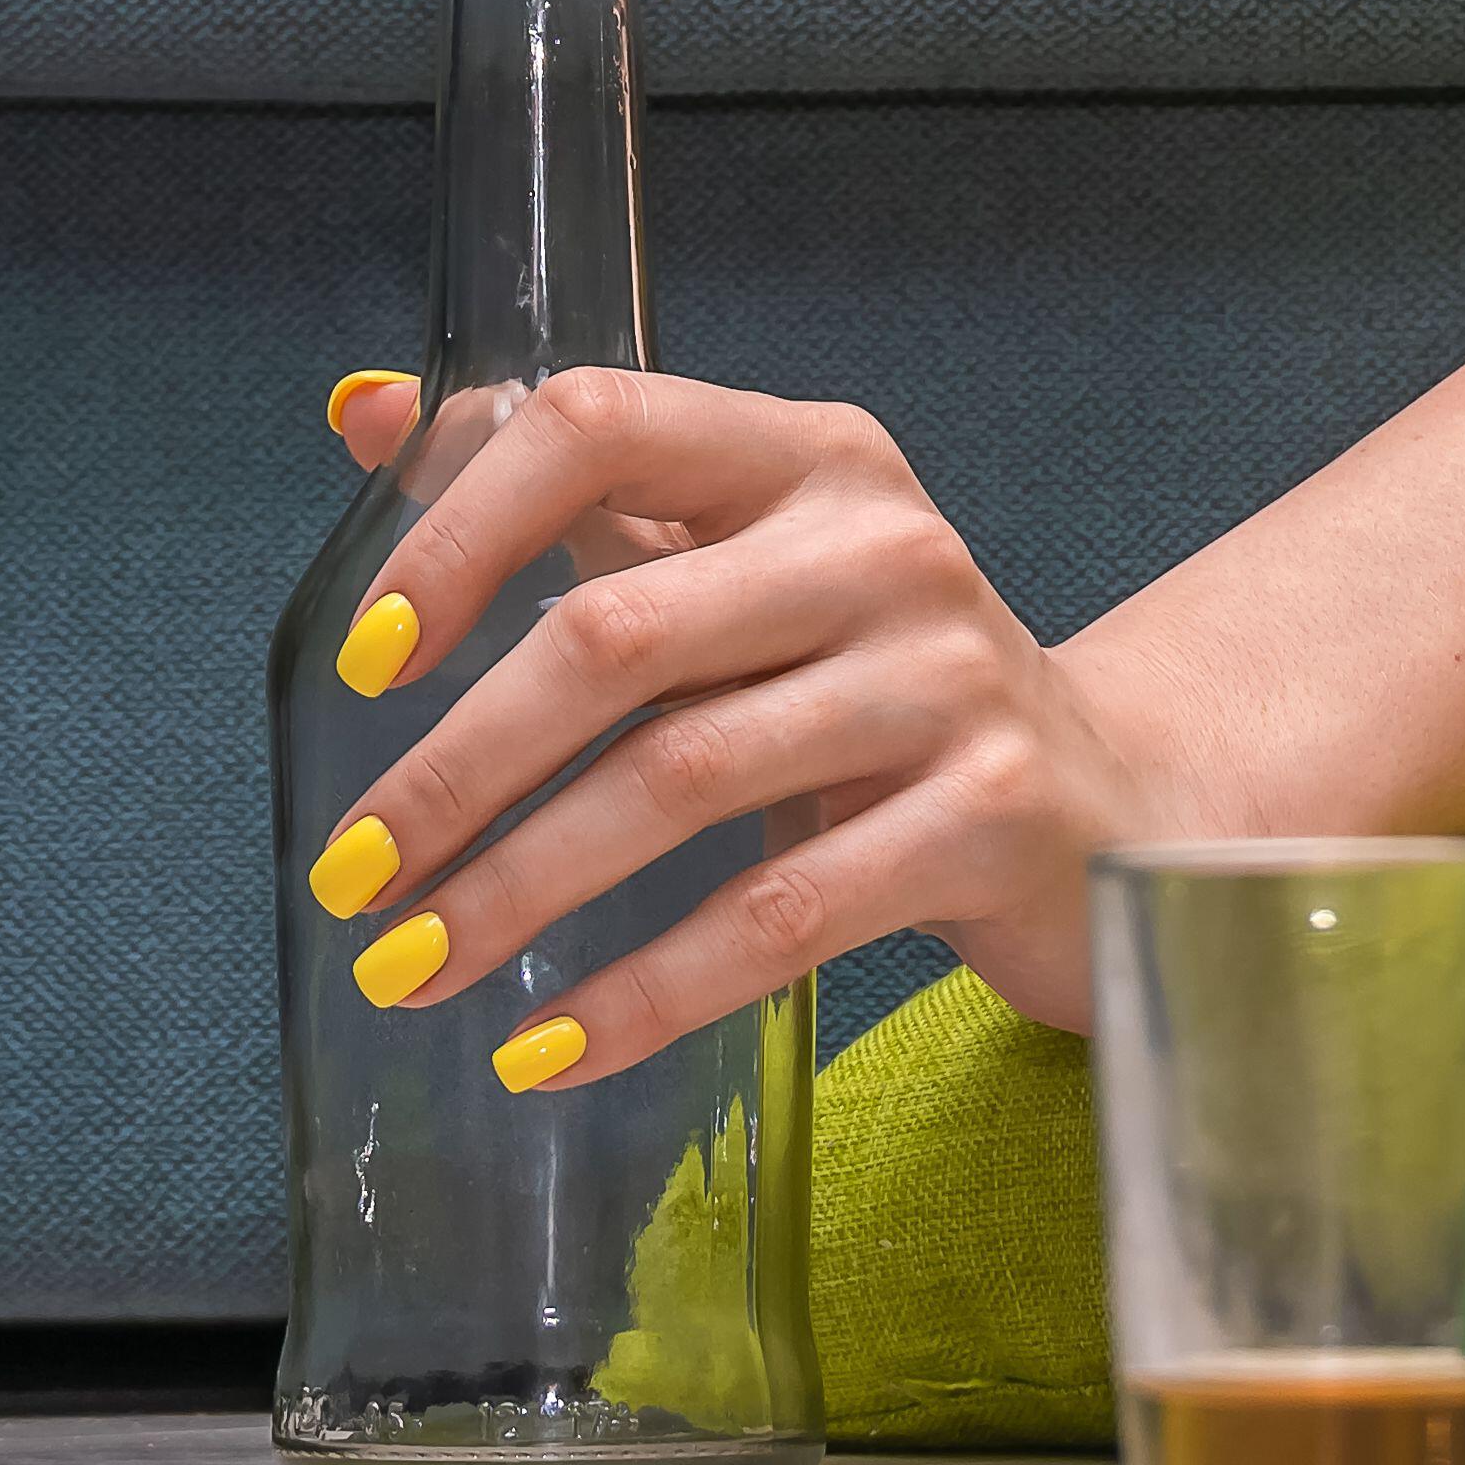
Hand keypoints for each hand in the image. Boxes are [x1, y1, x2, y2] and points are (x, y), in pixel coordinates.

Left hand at [306, 362, 1169, 1089]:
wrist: (1113, 800)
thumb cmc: (870, 681)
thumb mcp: (734, 569)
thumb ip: (566, 492)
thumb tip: (362, 413)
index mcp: (804, 455)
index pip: (599, 426)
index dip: (459, 532)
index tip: (365, 663)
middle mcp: (884, 543)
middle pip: (617, 634)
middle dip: (456, 770)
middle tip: (351, 876)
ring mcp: (949, 680)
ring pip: (678, 783)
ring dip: (517, 892)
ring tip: (409, 969)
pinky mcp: (992, 820)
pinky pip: (778, 918)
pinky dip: (644, 994)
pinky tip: (546, 1050)